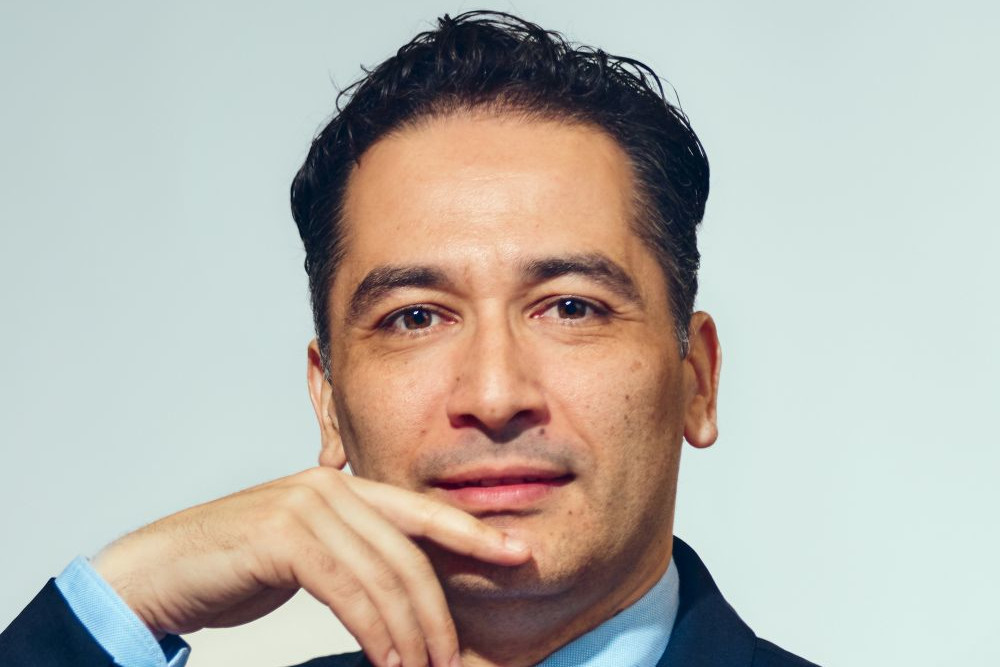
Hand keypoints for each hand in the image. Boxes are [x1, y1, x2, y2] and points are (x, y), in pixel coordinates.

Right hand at [92, 466, 530, 666]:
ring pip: (384, 576)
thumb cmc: (238, 567)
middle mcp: (331, 488)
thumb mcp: (310, 554)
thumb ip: (356, 555)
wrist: (162, 570)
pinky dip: (375, 631)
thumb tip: (405, 590)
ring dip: (410, 633)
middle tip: (452, 659)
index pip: (423, 514)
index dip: (474, 534)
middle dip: (439, 612)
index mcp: (345, 487)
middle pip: (410, 554)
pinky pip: (349, 590)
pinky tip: (388, 659)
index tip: (518, 555)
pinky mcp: (283, 536)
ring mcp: (307, 506)